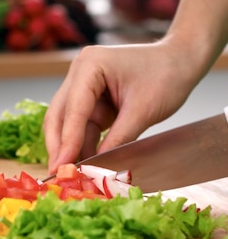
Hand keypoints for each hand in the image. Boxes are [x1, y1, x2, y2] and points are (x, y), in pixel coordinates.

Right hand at [44, 40, 192, 173]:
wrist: (180, 62)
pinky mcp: (92, 102)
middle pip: (58, 116)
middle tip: (59, 175)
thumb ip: (117, 139)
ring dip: (70, 150)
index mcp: (90, 65)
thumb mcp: (142, 111)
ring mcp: (83, 87)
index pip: (73, 109)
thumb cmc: (166, 76)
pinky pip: (81, 128)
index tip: (61, 168)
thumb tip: (97, 169)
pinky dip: (82, 146)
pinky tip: (85, 165)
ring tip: (72, 175)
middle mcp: (80, 73)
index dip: (67, 142)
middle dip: (59, 147)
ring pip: (66, 125)